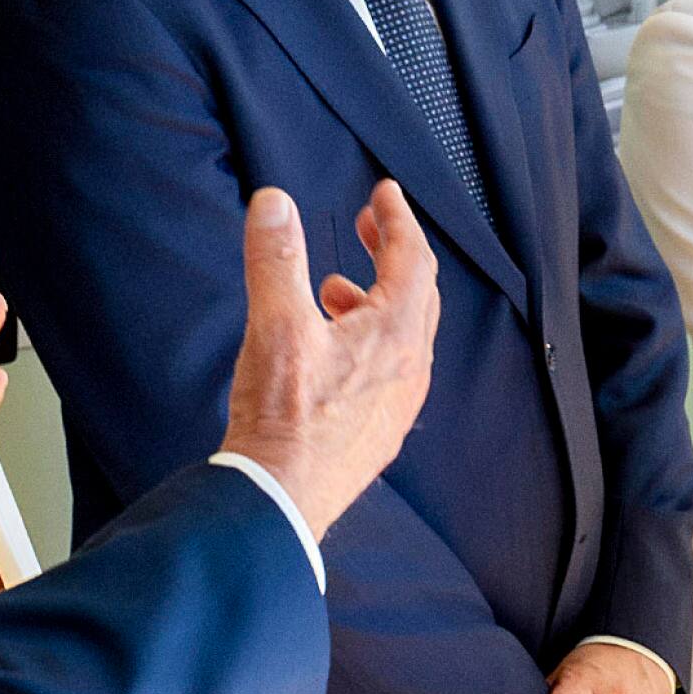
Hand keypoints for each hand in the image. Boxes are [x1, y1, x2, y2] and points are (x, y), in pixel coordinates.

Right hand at [219, 183, 441, 539]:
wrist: (281, 499)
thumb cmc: (283, 419)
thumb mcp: (275, 325)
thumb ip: (276, 259)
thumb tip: (274, 203)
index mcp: (395, 336)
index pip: (413, 258)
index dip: (399, 219)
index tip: (385, 194)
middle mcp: (409, 369)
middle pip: (418, 293)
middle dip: (394, 253)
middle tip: (370, 226)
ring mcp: (398, 403)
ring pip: (403, 333)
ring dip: (376, 299)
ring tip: (335, 288)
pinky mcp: (379, 429)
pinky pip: (390, 368)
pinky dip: (369, 339)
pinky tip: (331, 348)